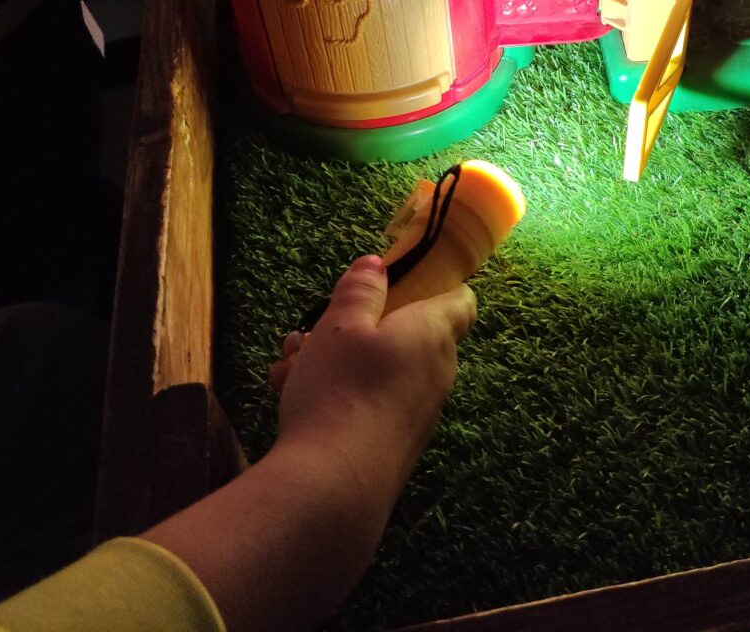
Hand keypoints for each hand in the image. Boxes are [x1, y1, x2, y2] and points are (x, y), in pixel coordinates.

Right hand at [272, 255, 475, 488]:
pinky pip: (369, 401)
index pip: (460, 300)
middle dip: (361, 324)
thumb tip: (378, 264)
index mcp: (433, 333)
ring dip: (335, 358)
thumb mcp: (342, 324)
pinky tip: (289, 392)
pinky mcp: (393, 444)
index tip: (399, 279)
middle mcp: (435, 372)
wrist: (333, 486)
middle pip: (408, 333)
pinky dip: (336, 391)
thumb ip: (360, 290)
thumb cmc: (342, 387)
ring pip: (379, 368)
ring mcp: (417, 412)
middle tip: (319, 326)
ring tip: (291, 359)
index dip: (436, 284)